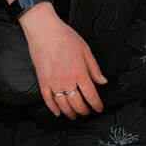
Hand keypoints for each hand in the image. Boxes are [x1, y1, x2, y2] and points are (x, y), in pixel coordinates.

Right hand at [19, 3, 106, 118]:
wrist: (43, 29)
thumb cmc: (64, 36)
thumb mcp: (85, 50)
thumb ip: (94, 68)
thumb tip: (102, 81)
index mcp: (80, 73)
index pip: (91, 96)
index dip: (97, 105)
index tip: (99, 108)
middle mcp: (67, 80)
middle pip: (78, 104)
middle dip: (84, 111)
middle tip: (87, 112)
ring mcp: (53, 82)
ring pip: (63, 105)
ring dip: (70, 113)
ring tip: (74, 115)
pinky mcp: (42, 80)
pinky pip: (48, 99)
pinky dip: (53, 108)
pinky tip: (58, 112)